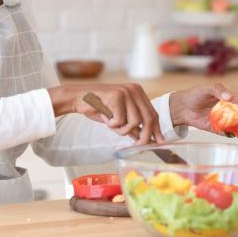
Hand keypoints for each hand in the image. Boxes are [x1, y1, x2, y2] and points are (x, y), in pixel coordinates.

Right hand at [48, 83, 162, 144]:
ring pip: (135, 121)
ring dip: (122, 129)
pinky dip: (112, 124)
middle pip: (148, 118)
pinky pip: (120, 120)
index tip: (159, 142)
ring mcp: (127, 92)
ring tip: (112, 124)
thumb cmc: (99, 108)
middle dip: (144, 136)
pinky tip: (105, 117)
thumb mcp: (120, 118)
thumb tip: (148, 140)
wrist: (78, 98)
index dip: (157, 130)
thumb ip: (134, 126)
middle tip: (138, 146)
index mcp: (139, 93)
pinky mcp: (117, 95)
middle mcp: (135, 90)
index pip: (153, 114)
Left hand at [169, 83, 237, 134]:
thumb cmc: (197, 94)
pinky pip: (232, 135)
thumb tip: (229, 97)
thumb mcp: (208, 88)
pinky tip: (227, 131)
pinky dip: (233, 135)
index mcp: (236, 99)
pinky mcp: (222, 131)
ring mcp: (230, 122)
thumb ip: (218, 90)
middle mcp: (236, 111)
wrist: (184, 107)